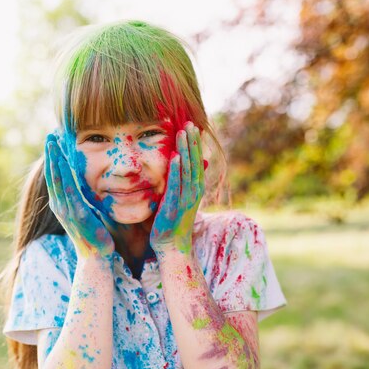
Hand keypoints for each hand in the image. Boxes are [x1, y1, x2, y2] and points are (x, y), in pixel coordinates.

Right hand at [44, 134, 114, 258]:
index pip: (56, 177)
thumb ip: (88, 199)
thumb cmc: (97, 237)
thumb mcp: (90, 212)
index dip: (54, 160)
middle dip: (51, 155)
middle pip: (52, 175)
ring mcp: (66, 210)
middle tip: (50, 136)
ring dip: (54, 159)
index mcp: (63, 205)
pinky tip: (62, 161)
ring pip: (57, 179)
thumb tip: (96, 185)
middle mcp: (60, 206)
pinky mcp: (76, 213)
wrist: (97, 258)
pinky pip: (68, 189)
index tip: (55, 143)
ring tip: (52, 142)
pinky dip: (63, 173)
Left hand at [150, 122, 204, 254]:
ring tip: (183, 132)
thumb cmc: (171, 222)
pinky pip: (177, 185)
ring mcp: (186, 199)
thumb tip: (174, 168)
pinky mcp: (175, 206)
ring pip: (188, 169)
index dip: (195, 144)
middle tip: (189, 122)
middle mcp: (194, 191)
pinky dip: (177, 171)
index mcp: (194, 188)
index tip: (192, 127)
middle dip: (192, 142)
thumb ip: (176, 183)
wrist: (172, 246)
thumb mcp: (176, 198)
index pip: (196, 161)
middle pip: (195, 161)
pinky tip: (176, 157)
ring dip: (186, 150)